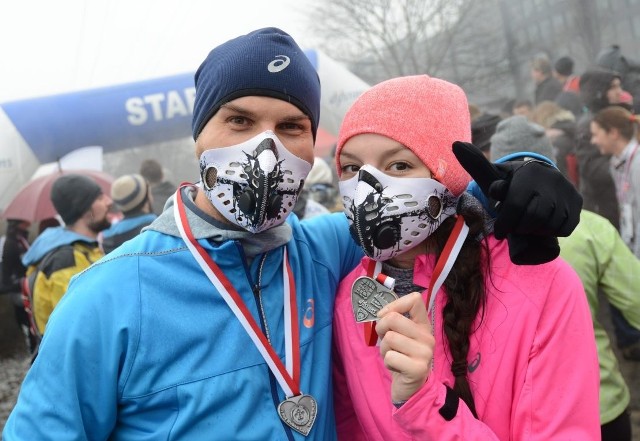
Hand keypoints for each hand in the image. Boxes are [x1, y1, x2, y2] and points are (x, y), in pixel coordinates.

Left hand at [376, 292, 434, 402]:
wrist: (412, 388)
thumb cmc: (402, 357)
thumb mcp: (401, 336)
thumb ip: (394, 322)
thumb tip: (381, 313)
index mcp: (424, 325)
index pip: (415, 300)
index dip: (394, 304)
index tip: (385, 316)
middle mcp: (427, 337)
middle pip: (393, 318)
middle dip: (381, 328)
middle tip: (385, 341)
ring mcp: (425, 353)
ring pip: (389, 338)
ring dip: (384, 349)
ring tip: (393, 356)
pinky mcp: (418, 369)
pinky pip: (391, 356)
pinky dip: (387, 362)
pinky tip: (396, 367)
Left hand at [452, 141, 582, 263]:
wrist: (540, 179)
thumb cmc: (510, 182)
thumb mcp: (493, 173)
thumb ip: (475, 163)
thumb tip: (455, 143)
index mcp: (528, 173)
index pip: (515, 206)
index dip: (505, 223)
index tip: (499, 232)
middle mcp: (551, 180)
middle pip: (532, 218)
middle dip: (519, 227)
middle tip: (513, 227)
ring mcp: (567, 191)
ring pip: (549, 225)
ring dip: (535, 230)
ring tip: (527, 225)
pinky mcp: (577, 203)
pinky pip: (564, 228)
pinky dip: (552, 231)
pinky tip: (542, 225)